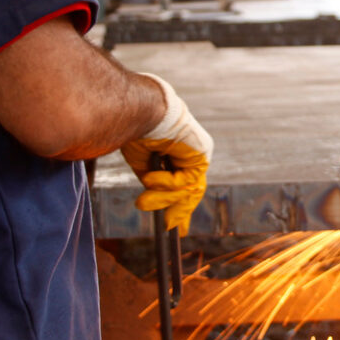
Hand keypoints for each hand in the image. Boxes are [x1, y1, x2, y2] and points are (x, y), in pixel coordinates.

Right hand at [120, 74, 212, 234]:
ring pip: (188, 189)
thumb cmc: (136, 132)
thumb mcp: (143, 165)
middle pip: (191, 190)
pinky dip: (166, 183)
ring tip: (143, 202)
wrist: (141, 111)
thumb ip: (153, 183)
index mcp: (179, 152)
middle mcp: (193, 153)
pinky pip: (185, 180)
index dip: (180, 206)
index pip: (184, 183)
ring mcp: (200, 154)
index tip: (176, 226)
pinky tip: (150, 179)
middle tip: (172, 228)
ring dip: (164, 199)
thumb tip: (150, 204)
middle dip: (179, 210)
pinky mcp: (203, 155)